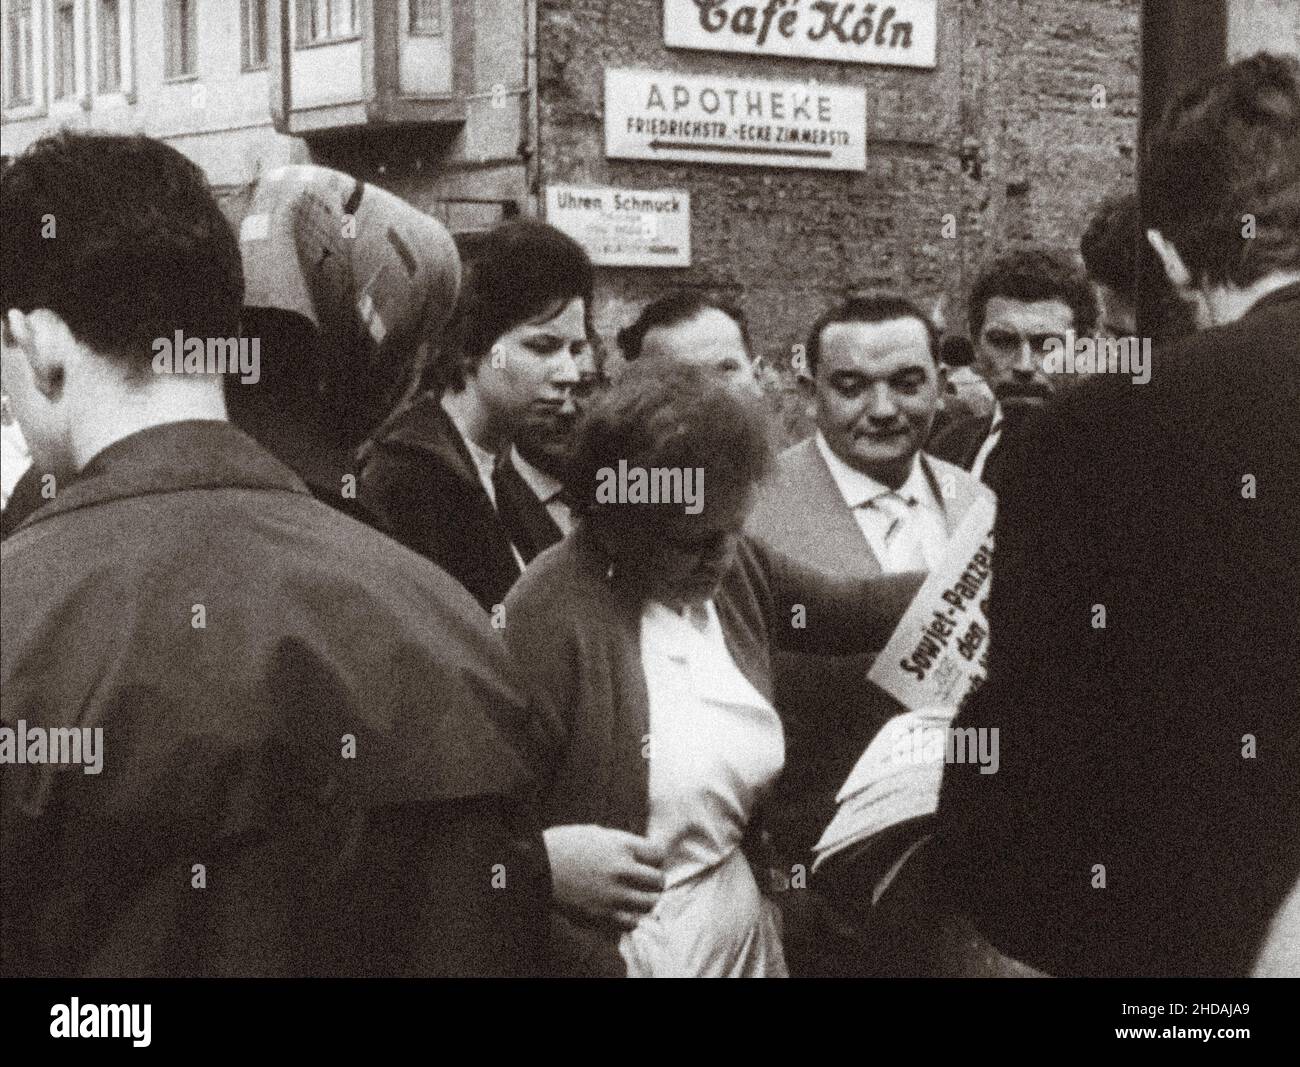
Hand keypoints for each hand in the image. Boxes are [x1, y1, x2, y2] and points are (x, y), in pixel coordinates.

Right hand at [543, 824, 664, 929]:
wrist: (535, 867)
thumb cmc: (563, 846)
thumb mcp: (596, 834)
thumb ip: (622, 844)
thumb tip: (643, 854)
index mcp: (621, 845)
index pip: (659, 854)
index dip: (655, 859)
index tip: (648, 862)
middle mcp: (622, 870)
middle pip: (659, 881)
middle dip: (654, 881)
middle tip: (645, 882)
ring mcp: (613, 894)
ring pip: (649, 904)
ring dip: (644, 900)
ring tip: (634, 897)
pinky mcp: (602, 915)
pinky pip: (632, 922)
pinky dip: (630, 918)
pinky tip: (621, 910)